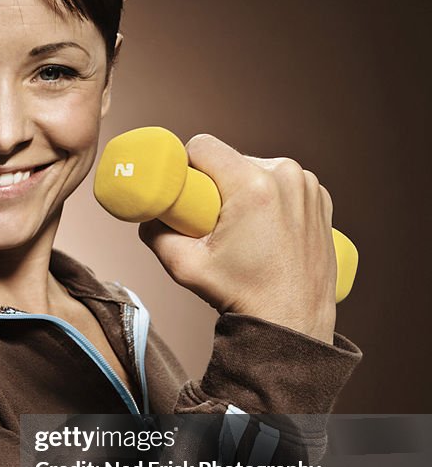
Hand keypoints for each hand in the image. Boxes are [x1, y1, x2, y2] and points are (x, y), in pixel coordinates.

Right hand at [138, 134, 336, 343]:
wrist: (292, 320)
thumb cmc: (243, 295)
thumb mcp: (185, 267)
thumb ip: (155, 234)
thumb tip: (147, 216)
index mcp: (253, 186)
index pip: (203, 146)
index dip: (186, 167)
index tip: (187, 194)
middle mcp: (287, 176)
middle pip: (231, 159)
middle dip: (215, 184)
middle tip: (211, 221)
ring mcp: (308, 185)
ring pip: (257, 170)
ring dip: (243, 190)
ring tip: (243, 231)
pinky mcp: (319, 197)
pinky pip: (282, 184)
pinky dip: (269, 199)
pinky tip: (266, 231)